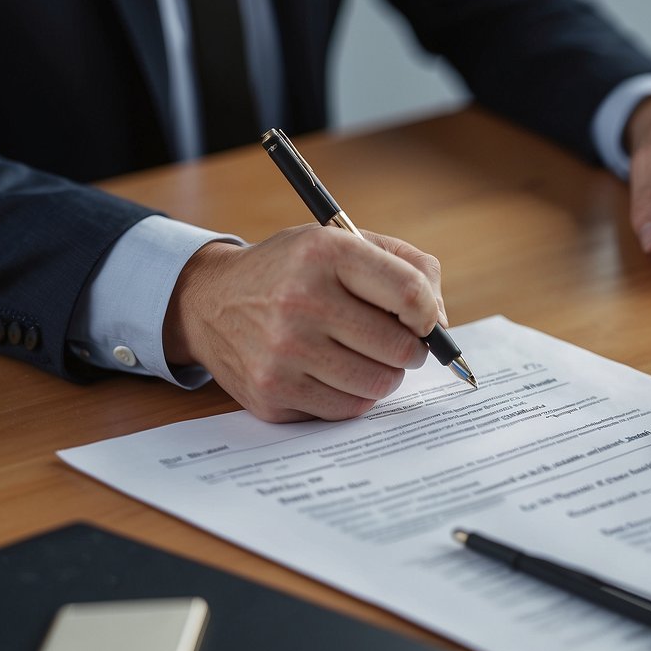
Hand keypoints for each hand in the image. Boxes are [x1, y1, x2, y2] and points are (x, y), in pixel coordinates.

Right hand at [163, 225, 445, 422]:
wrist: (209, 302)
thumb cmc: (292, 272)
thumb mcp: (341, 242)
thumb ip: (406, 267)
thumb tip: (441, 322)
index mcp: (324, 254)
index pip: (410, 295)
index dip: (429, 314)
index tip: (423, 320)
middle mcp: (301, 301)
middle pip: (401, 348)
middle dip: (410, 348)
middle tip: (392, 340)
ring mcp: (283, 352)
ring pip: (380, 384)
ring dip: (383, 373)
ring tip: (361, 354)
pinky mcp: (273, 393)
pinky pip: (348, 409)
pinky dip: (353, 395)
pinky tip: (333, 372)